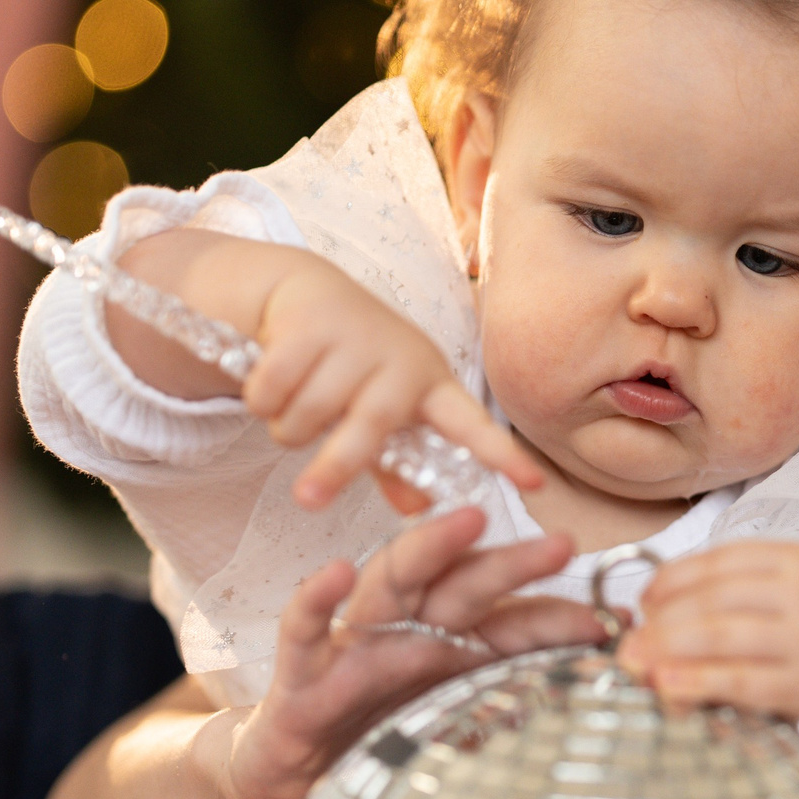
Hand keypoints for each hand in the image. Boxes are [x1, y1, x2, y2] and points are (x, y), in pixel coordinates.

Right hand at [204, 508, 603, 798]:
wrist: (288, 781)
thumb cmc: (371, 740)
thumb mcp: (447, 727)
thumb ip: (504, 707)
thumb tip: (584, 698)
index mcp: (446, 649)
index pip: (507, 622)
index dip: (554, 618)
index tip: (608, 619)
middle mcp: (405, 634)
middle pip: (461, 586)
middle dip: (510, 563)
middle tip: (562, 544)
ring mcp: (352, 648)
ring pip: (391, 585)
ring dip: (429, 549)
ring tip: (468, 520)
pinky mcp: (302, 676)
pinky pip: (305, 629)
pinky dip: (317, 600)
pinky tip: (336, 572)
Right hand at [238, 259, 540, 509]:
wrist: (304, 290)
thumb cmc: (354, 365)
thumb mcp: (381, 410)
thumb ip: (396, 463)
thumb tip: (419, 507)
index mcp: (430, 385)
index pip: (472, 424)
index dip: (501, 454)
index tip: (535, 484)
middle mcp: (400, 360)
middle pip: (370, 427)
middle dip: (335, 467)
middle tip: (307, 499)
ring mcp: (355, 339)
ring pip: (309, 417)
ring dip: (288, 427)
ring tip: (293, 407)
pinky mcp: (307, 324)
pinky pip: (273, 393)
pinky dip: (263, 400)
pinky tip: (271, 380)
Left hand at [616, 541, 798, 798]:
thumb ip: (744, 585)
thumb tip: (659, 599)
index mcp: (798, 558)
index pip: (719, 562)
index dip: (672, 579)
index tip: (645, 599)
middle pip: (713, 599)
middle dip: (661, 620)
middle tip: (626, 640)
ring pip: (721, 637)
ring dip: (667, 649)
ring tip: (634, 662)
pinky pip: (741, 682)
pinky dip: (698, 682)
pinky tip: (668, 686)